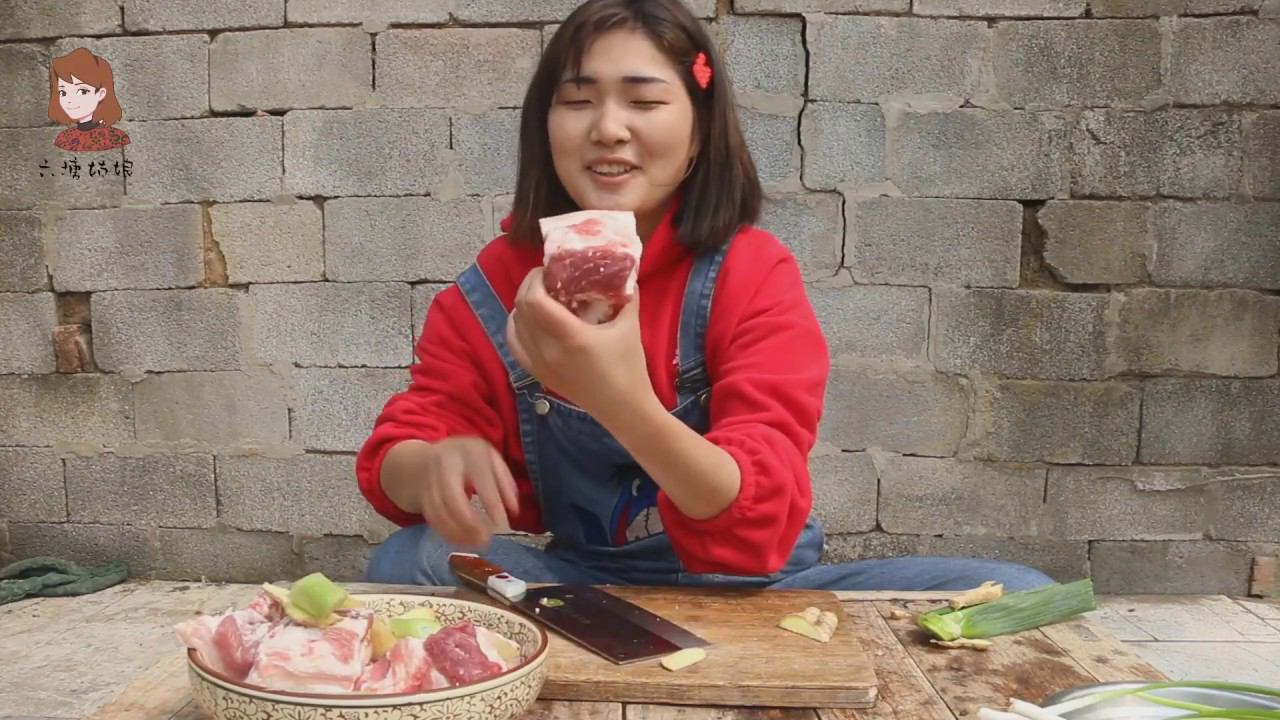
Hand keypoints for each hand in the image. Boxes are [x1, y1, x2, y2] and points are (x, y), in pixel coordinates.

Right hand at [390, 437, 519, 547]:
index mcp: (468, 451)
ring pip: (439, 512)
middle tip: (486, 539)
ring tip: (476, 544)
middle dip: (469, 522)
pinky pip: (432, 519)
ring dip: (458, 532)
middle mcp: (445, 464)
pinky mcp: (421, 496)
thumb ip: (504, 481)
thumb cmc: (469, 459)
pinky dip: (447, 533)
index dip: (491, 502)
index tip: (502, 524)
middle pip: (452, 497)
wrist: (429, 456)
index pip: (480, 478)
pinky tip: (462, 541)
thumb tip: (514, 510)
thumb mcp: (490, 458)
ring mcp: (429, 480)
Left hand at [506, 268, 656, 424]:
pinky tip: (526, 318)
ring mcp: (539, 365)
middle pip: (521, 308)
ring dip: (522, 305)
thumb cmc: (629, 367)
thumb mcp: (629, 325)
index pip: (534, 300)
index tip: (548, 269)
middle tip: (545, 277)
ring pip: (514, 325)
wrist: (624, 408)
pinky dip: (516, 327)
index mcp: (570, 337)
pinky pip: (514, 345)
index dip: (535, 279)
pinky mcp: (538, 374)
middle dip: (529, 286)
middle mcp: (548, 351)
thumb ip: (625, 295)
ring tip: (540, 295)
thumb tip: (623, 269)